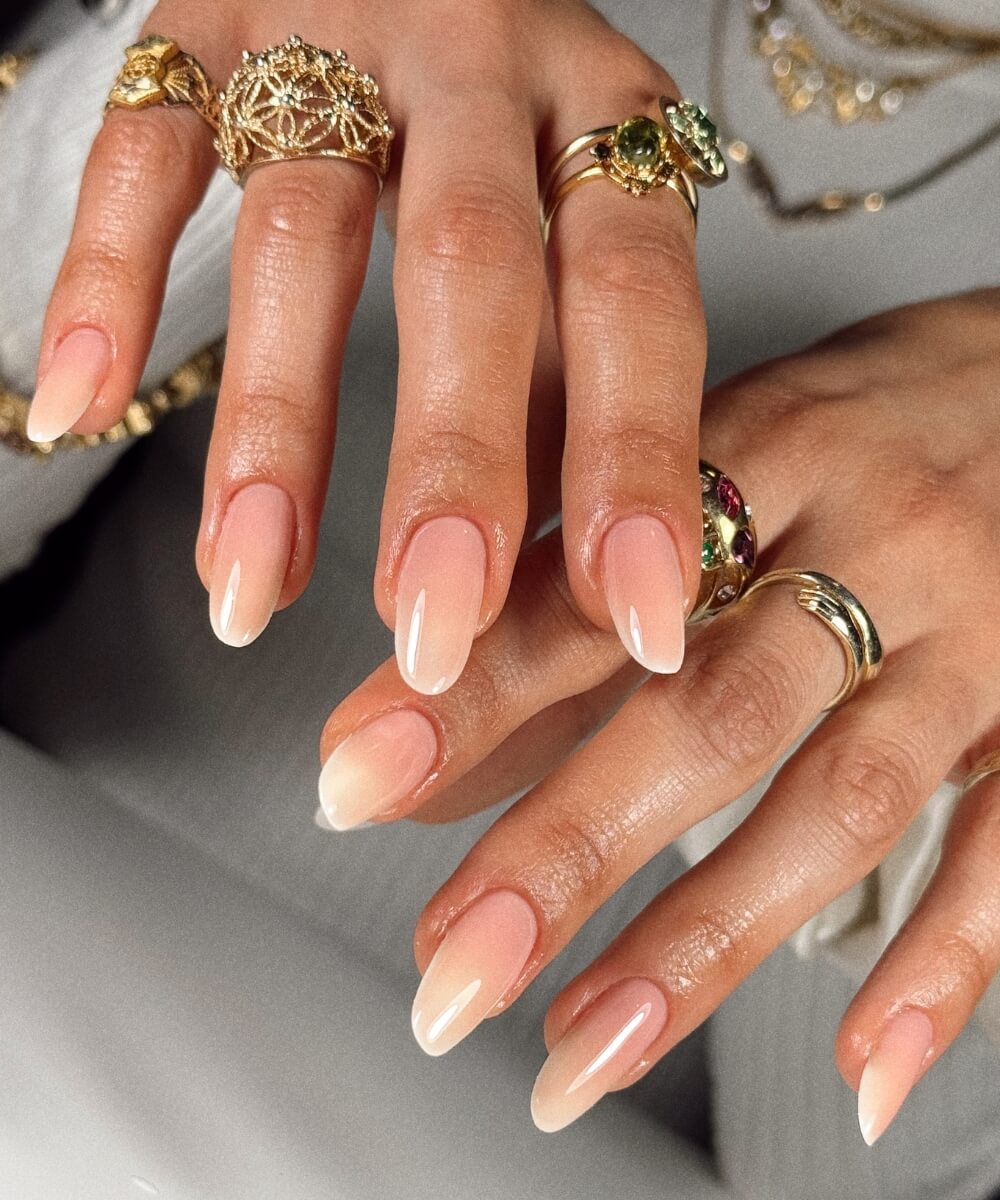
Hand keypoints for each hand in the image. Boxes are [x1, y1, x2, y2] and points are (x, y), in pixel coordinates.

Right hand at [30, 0, 706, 693]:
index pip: (642, 302)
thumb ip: (579, 385)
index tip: (634, 626)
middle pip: (471, 269)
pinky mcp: (202, 21)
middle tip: (435, 642)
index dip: (640, 465)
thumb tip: (571, 570)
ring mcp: (337, 32)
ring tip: (249, 589)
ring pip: (299, 233)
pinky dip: (106, 280)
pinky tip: (79, 410)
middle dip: (453, 468)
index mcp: (607, 121)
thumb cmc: (516, 132)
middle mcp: (485, 68)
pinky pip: (144, 147)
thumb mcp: (579, 233)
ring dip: (275, 427)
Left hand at [318, 290, 999, 1140]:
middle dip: (569, 846)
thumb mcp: (718, 450)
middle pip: (712, 708)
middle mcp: (872, 539)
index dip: (472, 687)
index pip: (599, 584)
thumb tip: (436, 742)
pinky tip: (860, 1064)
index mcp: (767, 447)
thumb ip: (585, 588)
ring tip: (582, 1048)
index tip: (357, 777)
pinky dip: (943, 963)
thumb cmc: (857, 422)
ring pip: (839, 798)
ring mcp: (975, 634)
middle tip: (452, 964)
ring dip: (702, 938)